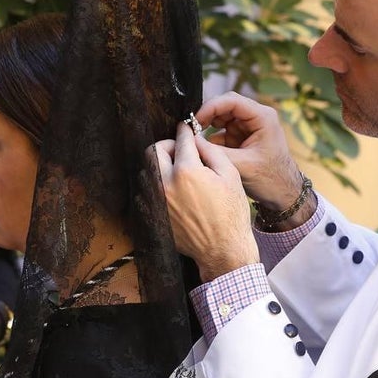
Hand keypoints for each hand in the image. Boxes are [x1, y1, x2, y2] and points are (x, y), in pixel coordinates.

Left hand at [155, 120, 259, 281]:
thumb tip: (195, 139)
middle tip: (180, 150)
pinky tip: (173, 190)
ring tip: (178, 171)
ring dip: (160, 165)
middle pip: (154, 151)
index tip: (186, 128)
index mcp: (187, 171)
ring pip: (147, 170)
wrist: (223, 249)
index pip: (180, 140)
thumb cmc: (231, 213)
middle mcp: (165, 184)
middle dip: (167, 145)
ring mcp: (156, 201)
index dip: (185, 130)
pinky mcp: (153, 214)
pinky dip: (157, 185)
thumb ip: (211, 151)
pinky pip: (146, 191)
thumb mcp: (230, 175)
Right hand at [195, 92, 303, 210]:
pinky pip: (222, 131)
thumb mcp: (241, 165)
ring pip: (221, 118)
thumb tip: (191, 141)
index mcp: (262, 117)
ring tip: (197, 141)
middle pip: (224, 106)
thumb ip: (216, 152)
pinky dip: (212, 139)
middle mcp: (256, 117)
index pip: (231, 101)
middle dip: (207, 116)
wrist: (283, 194)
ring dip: (208, 127)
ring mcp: (248, 126)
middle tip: (191, 130)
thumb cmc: (271, 179)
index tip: (195, 120)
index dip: (210, 107)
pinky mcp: (242, 137)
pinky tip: (205, 150)